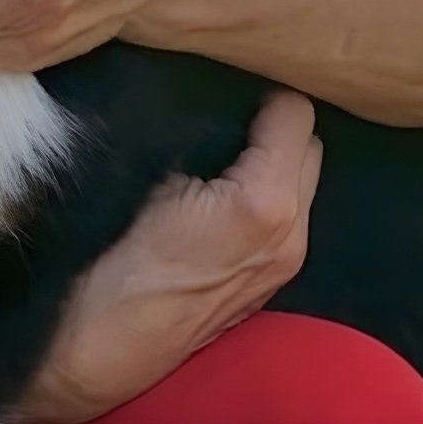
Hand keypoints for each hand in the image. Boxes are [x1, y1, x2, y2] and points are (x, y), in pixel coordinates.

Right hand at [18, 90, 322, 423]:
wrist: (111, 339)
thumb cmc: (121, 251)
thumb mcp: (155, 174)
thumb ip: (204, 135)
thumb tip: (218, 101)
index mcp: (265, 201)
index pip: (295, 114)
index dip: (262, 93)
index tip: (231, 84)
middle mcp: (292, 232)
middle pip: (311, 145)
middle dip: (278, 124)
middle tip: (233, 111)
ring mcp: (288, 260)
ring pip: (305, 178)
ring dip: (278, 156)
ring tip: (232, 143)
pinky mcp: (276, 278)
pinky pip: (292, 210)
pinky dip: (273, 188)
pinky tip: (232, 183)